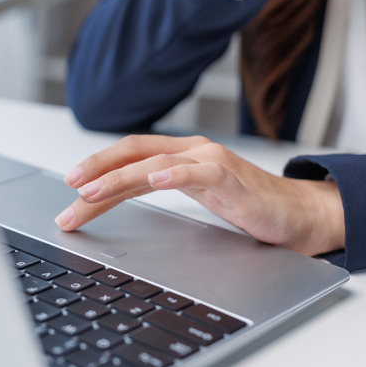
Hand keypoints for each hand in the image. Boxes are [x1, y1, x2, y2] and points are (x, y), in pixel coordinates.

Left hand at [54, 135, 344, 256]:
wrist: (296, 214)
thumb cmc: (245, 205)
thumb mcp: (191, 197)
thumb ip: (156, 191)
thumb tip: (110, 200)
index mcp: (178, 156)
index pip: (127, 159)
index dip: (96, 170)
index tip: (69, 190)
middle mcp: (191, 152)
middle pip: (133, 154)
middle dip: (96, 170)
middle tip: (68, 188)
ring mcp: (211, 161)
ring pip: (156, 161)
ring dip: (119, 176)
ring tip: (92, 190)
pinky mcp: (232, 177)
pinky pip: (199, 171)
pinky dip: (174, 173)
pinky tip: (155, 179)